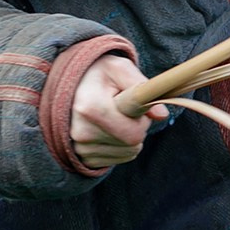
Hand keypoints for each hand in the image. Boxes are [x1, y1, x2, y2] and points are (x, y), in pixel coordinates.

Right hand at [71, 53, 166, 171]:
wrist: (68, 86)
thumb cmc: (98, 74)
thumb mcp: (120, 68)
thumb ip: (142, 86)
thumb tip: (161, 114)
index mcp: (90, 108)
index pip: (133, 133)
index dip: (142, 121)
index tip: (137, 108)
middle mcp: (81, 133)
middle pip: (132, 144)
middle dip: (138, 128)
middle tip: (127, 111)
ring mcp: (79, 148)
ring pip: (127, 153)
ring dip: (129, 138)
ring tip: (115, 118)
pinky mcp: (81, 158)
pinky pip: (116, 160)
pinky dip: (119, 147)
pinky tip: (108, 130)